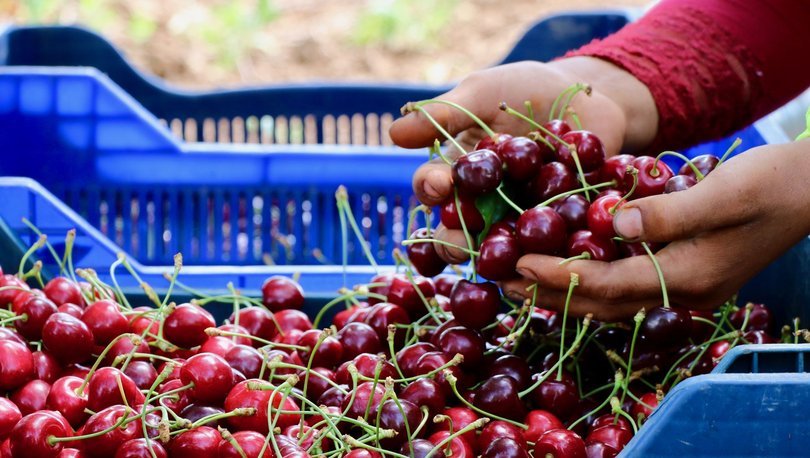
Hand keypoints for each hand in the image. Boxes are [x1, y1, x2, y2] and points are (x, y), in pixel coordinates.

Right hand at [390, 57, 656, 262]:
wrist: (589, 96)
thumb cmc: (526, 89)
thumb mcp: (484, 94)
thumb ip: (443, 114)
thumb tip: (393, 133)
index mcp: (459, 170)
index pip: (432, 186)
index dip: (430, 187)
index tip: (440, 182)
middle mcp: (483, 201)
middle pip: (457, 229)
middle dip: (452, 239)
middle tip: (458, 240)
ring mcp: (518, 217)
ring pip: (498, 247)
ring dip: (494, 254)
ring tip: (496, 257)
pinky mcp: (558, 227)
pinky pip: (549, 244)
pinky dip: (546, 250)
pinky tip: (548, 252)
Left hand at [501, 139, 809, 321]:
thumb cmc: (775, 185)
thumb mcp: (723, 194)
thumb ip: (667, 213)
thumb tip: (613, 223)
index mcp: (687, 277)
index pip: (608, 285)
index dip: (560, 275)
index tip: (516, 263)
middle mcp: (680, 291)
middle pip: (601, 303)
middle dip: (549, 293)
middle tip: (500, 281)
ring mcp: (684, 285)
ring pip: (611, 299)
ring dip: (565, 290)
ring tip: (521, 279)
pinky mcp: (685, 272)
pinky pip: (627, 284)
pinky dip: (592, 278)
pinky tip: (569, 264)